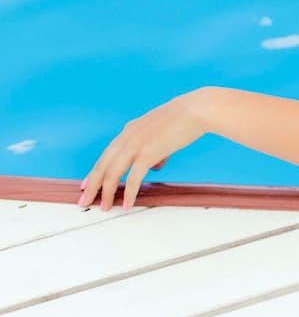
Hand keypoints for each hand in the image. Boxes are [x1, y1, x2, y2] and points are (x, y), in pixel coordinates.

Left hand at [80, 87, 212, 210]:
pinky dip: (129, 192)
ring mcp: (136, 145)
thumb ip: (155, 149)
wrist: (195, 110)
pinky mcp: (148, 153)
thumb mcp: (162, 132)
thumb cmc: (184, 119)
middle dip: (92, 185)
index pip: (106, 155)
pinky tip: (127, 203)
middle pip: (102, 165)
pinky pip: (134, 177)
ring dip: (107, 192)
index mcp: (129, 131)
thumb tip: (155, 164)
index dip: (96, 171)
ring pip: (112, 173)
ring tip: (104, 206)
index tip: (88, 184)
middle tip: (85, 200)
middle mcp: (127, 138)